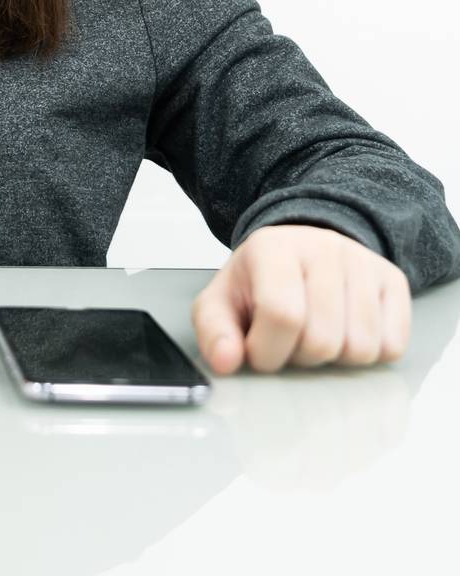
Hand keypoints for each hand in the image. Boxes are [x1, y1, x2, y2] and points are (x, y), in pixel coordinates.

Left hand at [191, 223, 411, 373]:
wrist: (299, 252)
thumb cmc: (259, 284)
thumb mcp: (222, 302)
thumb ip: (213, 333)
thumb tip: (225, 361)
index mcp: (273, 248)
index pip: (282, 315)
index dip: (268, 351)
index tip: (260, 352)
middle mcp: (323, 247)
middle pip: (323, 339)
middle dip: (301, 357)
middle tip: (290, 339)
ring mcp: (363, 261)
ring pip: (361, 347)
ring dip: (336, 359)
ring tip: (317, 333)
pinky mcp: (393, 280)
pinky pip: (393, 345)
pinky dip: (370, 354)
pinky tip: (346, 331)